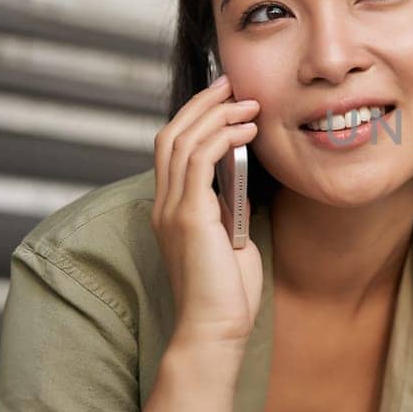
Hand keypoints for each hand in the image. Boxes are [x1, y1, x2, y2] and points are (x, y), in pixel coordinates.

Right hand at [152, 74, 263, 347]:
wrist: (217, 327)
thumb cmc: (228, 291)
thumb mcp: (230, 236)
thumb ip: (229, 206)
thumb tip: (242, 178)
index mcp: (170, 208)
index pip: (172, 147)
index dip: (195, 116)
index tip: (224, 96)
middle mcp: (163, 204)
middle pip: (172, 134)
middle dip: (203, 103)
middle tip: (233, 84)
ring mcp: (172, 209)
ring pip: (182, 140)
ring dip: (217, 115)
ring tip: (249, 104)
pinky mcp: (188, 216)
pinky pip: (198, 160)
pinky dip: (222, 137)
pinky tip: (247, 130)